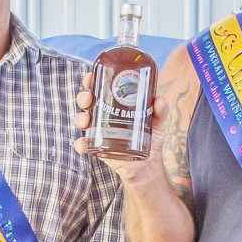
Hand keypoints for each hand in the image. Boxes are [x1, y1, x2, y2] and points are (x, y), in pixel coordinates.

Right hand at [72, 71, 172, 185]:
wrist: (147, 164)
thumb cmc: (151, 139)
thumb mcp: (158, 123)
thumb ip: (161, 112)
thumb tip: (160, 99)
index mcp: (115, 104)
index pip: (101, 89)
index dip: (92, 81)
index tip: (90, 77)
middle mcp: (104, 116)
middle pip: (87, 102)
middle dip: (83, 97)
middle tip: (88, 99)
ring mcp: (99, 131)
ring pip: (83, 121)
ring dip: (80, 118)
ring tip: (86, 120)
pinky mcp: (98, 147)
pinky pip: (85, 144)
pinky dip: (81, 144)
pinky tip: (82, 143)